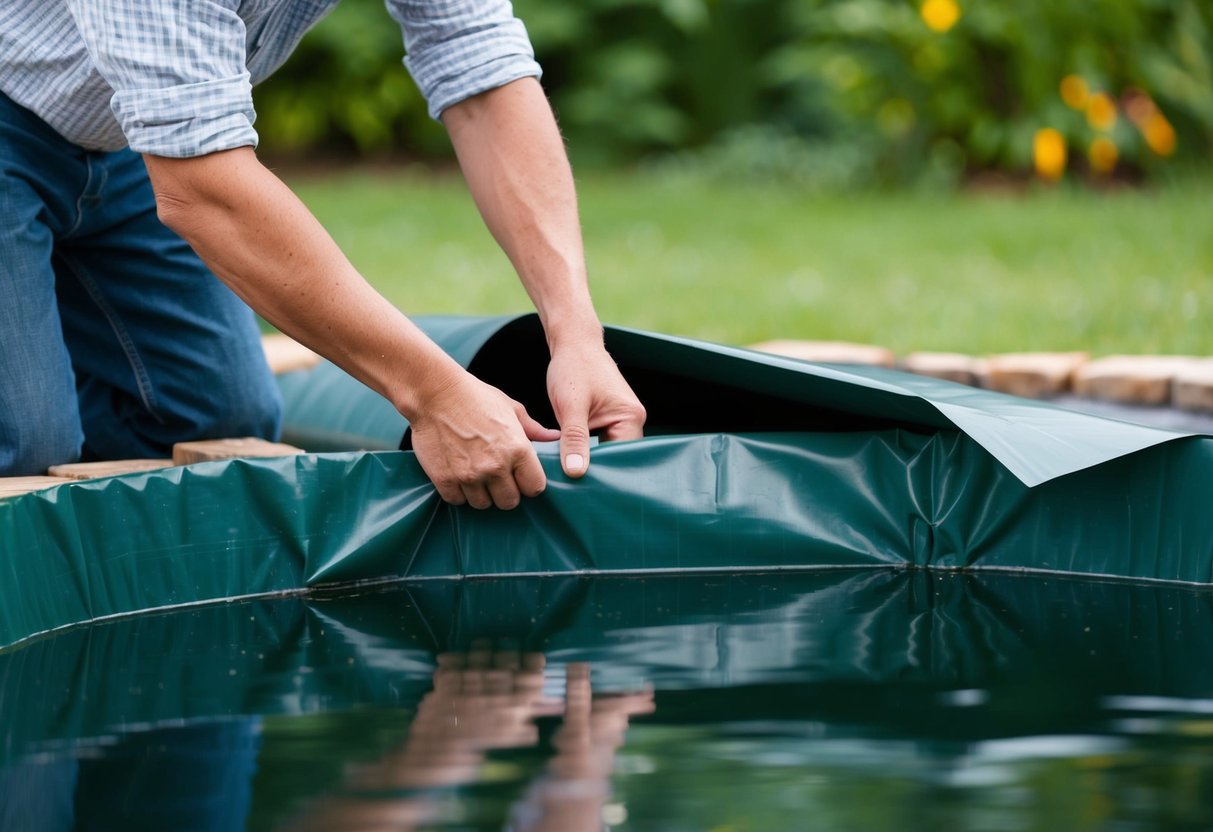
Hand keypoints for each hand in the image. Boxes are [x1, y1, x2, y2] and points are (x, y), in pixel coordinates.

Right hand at [409, 371, 559, 508]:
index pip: (535, 488)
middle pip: (509, 502)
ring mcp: (469, 475)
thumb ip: (534, 428)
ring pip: (483, 504)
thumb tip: (554, 437)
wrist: (434, 392)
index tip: (519, 476)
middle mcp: (496, 466)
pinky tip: (458, 475)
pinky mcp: (445, 479)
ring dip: (480, 493)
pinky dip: (458, 492)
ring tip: (475, 474)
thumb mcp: (510, 408)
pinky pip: (457, 501)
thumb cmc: (475, 396)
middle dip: (505, 492)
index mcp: (518, 449)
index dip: (528, 483)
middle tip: (496, 477)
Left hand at [546, 341, 645, 477]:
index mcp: (630, 417)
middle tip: (575, 490)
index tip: (584, 491)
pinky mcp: (609, 418)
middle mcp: (632, 420)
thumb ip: (574, 439)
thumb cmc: (573, 368)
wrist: (573, 342)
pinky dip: (586, 450)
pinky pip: (600, 442)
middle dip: (597, 471)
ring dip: (590, 461)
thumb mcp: (570, 406)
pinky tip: (571, 460)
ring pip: (607, 451)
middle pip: (617, 457)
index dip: (604, 475)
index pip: (622, 457)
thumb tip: (576, 473)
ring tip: (572, 478)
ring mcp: (622, 419)